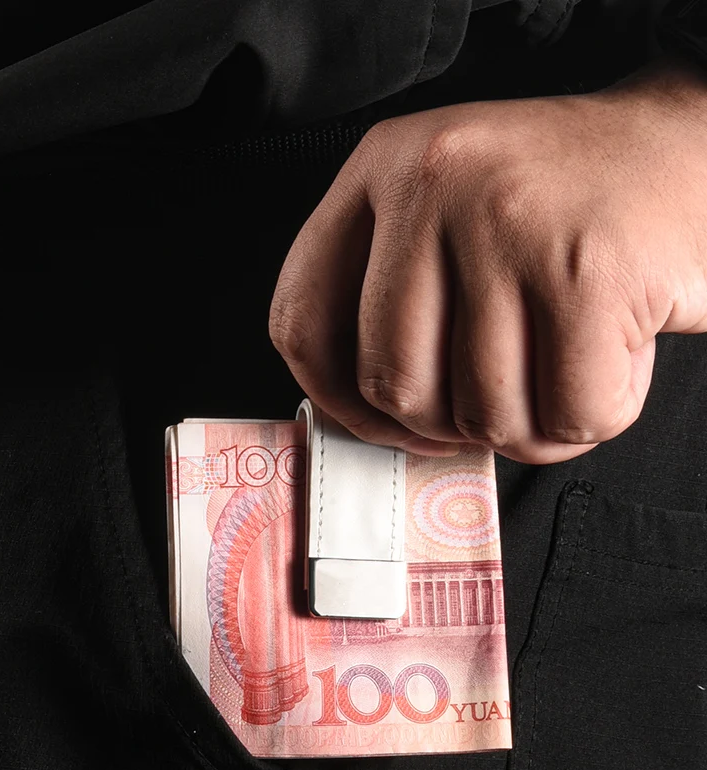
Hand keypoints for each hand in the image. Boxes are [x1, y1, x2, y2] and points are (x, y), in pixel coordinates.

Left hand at [269, 55, 706, 463]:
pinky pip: (566, 415)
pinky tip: (611, 359)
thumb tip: (362, 414)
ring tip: (561, 363)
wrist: (686, 148)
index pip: (300, 320)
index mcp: (381, 168)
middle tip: (492, 397)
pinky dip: (592, 415)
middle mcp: (433, 183)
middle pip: (392, 383)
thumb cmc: (557, 203)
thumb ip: (390, 297)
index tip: (377, 422)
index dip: (333, 400)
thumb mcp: (444, 213)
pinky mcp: (590, 272)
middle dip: (446, 422)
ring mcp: (509, 224)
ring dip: (528, 421)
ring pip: (481, 411)